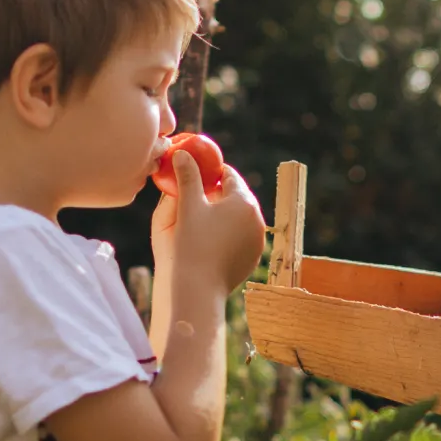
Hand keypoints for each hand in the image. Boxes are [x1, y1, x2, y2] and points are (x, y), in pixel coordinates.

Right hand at [152, 147, 265, 293]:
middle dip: (217, 192)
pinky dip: (228, 232)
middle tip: (196, 192)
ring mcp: (258, 240)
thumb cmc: (192, 243)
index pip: (229, 176)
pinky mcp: (253, 257)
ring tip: (201, 215)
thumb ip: (187, 176)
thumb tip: (183, 152)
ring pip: (239, 217)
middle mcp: (258, 218)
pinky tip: (210, 237)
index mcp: (244, 201)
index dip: (211, 171)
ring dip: (223, 213)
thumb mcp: (187, 206)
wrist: (200, 288)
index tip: (197, 170)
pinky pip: (241, 236)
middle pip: (236, 196)